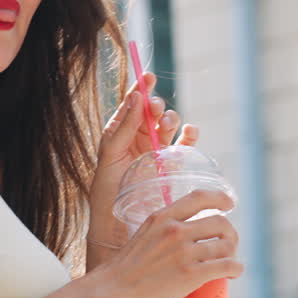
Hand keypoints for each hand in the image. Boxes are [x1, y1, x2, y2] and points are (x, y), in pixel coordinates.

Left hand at [90, 73, 195, 214]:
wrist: (118, 221)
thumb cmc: (107, 188)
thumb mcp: (110, 154)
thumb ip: (122, 128)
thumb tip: (135, 96)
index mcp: (120, 131)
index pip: (132, 104)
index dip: (140, 88)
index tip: (147, 75)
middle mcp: (139, 137)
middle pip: (152, 112)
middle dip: (155, 105)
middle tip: (154, 107)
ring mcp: (157, 149)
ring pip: (168, 125)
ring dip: (170, 119)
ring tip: (166, 122)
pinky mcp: (171, 163)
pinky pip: (184, 145)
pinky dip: (190, 136)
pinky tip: (190, 131)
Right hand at [90, 188, 242, 297]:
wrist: (109, 294)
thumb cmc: (119, 273)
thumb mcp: (139, 239)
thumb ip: (158, 235)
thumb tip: (174, 244)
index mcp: (160, 218)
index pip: (199, 197)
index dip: (219, 198)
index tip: (228, 204)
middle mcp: (174, 230)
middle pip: (220, 222)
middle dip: (230, 234)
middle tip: (227, 246)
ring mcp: (183, 252)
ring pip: (227, 245)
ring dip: (233, 254)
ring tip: (229, 263)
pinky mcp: (191, 275)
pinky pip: (228, 266)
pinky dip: (237, 269)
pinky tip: (234, 273)